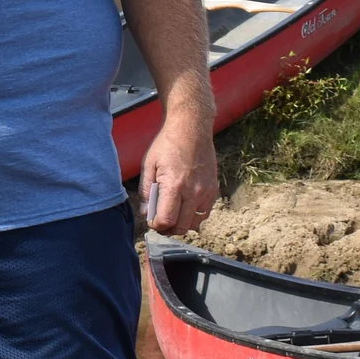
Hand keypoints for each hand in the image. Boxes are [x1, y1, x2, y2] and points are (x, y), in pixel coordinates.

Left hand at [137, 116, 218, 235]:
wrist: (192, 129)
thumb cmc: (167, 144)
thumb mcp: (149, 165)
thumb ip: (147, 191)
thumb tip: (146, 212)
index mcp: (175, 186)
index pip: (166, 221)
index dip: (156, 225)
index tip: (151, 220)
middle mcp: (194, 192)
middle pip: (181, 227)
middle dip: (167, 229)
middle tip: (159, 221)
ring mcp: (206, 192)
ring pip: (194, 223)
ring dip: (181, 224)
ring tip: (171, 215)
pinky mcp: (214, 189)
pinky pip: (204, 213)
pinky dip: (193, 216)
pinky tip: (184, 207)